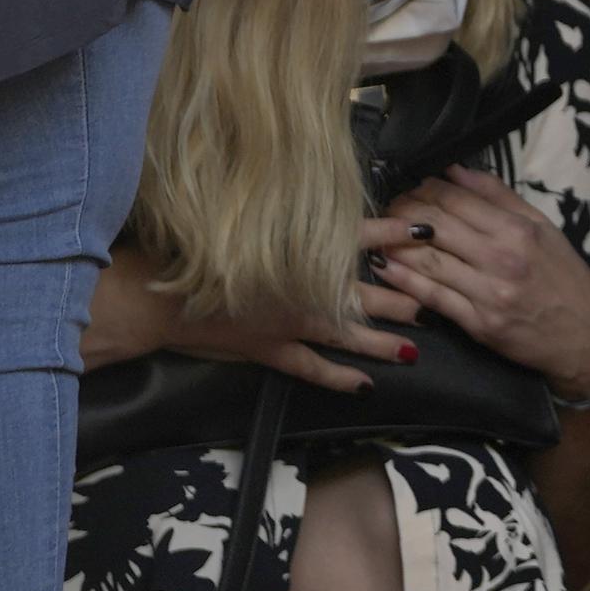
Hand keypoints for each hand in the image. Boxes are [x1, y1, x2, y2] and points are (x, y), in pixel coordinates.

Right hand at [86, 243, 419, 392]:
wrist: (154, 296)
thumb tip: (315, 204)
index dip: (394, 233)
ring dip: (381, 341)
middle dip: (401, 296)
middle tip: (435, 298)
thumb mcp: (240, 225)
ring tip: (415, 348)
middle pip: (362, 292)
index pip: (356, 237)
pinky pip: (311, 368)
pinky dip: (339, 378)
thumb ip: (281, 220)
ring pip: (346, 334)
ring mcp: (286, 324)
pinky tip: (365, 385)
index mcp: (294, 252)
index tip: (428, 229)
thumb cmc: (193, 251)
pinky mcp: (268, 351)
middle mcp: (299, 289)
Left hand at [367, 165, 589, 404]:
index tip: (408, 187)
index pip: (456, 199)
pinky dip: (403, 281)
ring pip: (427, 261)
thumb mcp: (543, 229)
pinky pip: (432, 297)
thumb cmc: (566, 279)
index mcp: (518, 231)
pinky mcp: (479, 324)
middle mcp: (502, 259)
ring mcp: (489, 293)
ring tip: (375, 234)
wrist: (588, 336)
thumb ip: (500, 197)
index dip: (423, 189)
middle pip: (435, 226)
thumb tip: (457, 170)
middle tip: (384, 208)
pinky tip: (384, 268)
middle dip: (401, 212)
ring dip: (394, 245)